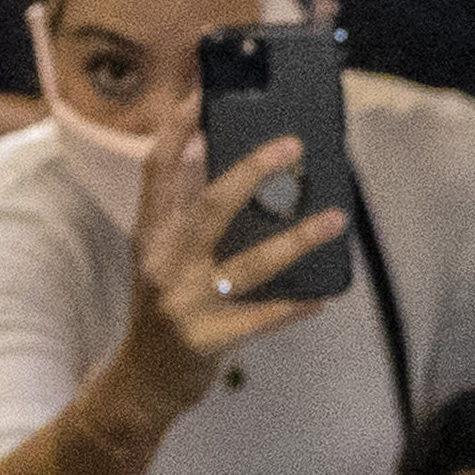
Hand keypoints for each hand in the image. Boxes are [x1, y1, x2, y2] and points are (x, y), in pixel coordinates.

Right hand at [105, 123, 336, 415]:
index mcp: (149, 233)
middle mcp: (163, 261)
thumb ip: (186, 211)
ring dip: (297, 240)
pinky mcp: (207, 339)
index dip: (178, 128)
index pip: (159, 169)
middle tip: (293, 145)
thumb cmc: (163, 307)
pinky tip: (323, 296)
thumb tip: (222, 156)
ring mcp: (185, 302)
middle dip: (252, 171)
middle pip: (211, 205)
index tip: (201, 91)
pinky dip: (294, 306)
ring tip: (335, 218)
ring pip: (249, 264)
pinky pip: (261, 318)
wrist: (140, 382)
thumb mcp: (161, 254)